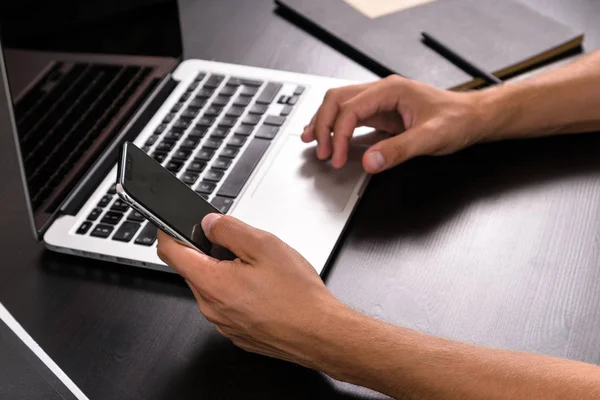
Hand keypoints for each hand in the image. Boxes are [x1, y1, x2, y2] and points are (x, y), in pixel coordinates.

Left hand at [157, 215, 345, 366]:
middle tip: (241, 245)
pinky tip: (263, 288)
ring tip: (259, 269)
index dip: (168, 231)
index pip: (170, 252)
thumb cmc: (298, 296)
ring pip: (211, 286)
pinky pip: (226, 304)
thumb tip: (209, 223)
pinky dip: (236, 291)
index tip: (171, 222)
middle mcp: (211, 307)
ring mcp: (223, 323)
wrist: (320, 334)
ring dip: (225, 271)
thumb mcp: (265, 246)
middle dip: (208, 251)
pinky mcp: (237, 332)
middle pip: (193, 269)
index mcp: (212, 282)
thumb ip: (230, 230)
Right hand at [302, 75, 486, 172]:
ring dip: (324, 122)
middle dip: (323, 125)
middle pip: (337, 100)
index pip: (349, 109)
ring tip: (311, 141)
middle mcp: (382, 91)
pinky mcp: (382, 113)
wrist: (474, 118)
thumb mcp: (430, 138)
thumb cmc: (457, 121)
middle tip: (320, 151)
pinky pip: (351, 116)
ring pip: (340, 104)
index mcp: (390, 90)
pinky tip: (329, 137)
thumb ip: (399, 150)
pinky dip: (336, 126)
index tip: (335, 158)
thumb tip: (370, 161)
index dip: (337, 135)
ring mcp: (381, 101)